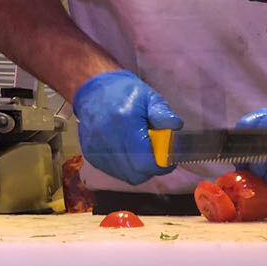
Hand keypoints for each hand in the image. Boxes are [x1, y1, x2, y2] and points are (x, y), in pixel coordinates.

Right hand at [72, 71, 181, 186]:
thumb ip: (164, 114)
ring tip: (142, 152)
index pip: (145, 162)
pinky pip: (114, 172)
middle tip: (157, 157)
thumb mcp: (150, 97)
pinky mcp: (90, 154)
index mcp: (124, 122)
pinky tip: (129, 152)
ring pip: (125, 175)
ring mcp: (96, 148)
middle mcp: (107, 137)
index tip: (169, 160)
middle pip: (136, 173)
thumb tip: (176, 127)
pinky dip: (126, 167)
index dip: (161, 166)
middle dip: (151, 169)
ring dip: (139, 170)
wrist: (93, 90)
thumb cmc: (126, 93)